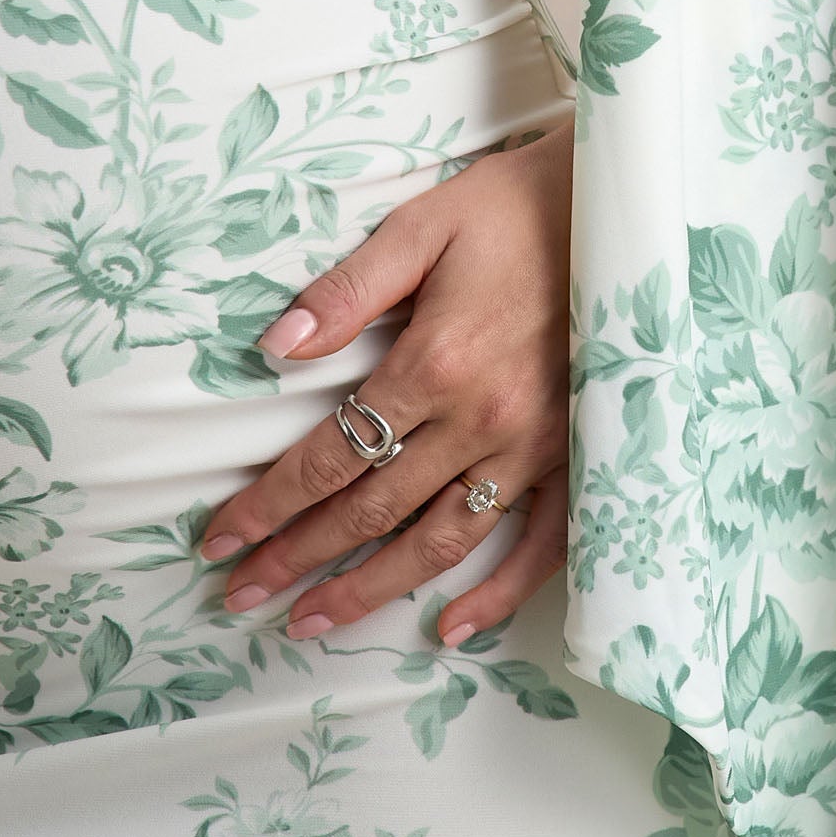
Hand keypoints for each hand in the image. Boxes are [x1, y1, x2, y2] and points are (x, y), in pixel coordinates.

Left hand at [199, 115, 573, 649]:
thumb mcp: (421, 228)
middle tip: (242, 596)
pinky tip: (450, 629)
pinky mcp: (577, 453)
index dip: (269, 505)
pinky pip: (541, 543)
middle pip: (372, 510)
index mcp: (436, 364)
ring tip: (312, 623)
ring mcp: (536, 446)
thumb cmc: (511, 210)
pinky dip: (498, 593)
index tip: (220, 539)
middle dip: (298, 558)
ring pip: (442, 542)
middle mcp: (483, 420)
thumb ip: (347, 292)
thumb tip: (274, 348)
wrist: (614, 207)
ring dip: (372, 589)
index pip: (331, 456)